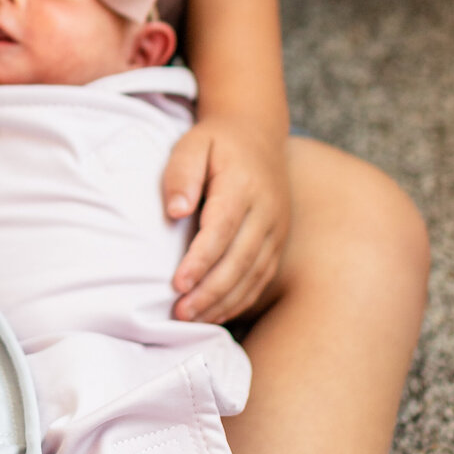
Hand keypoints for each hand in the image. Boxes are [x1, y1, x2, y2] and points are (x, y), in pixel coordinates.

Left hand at [163, 116, 289, 324]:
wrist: (257, 133)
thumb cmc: (215, 142)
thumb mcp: (192, 144)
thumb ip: (182, 174)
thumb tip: (175, 212)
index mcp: (242, 185)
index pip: (222, 229)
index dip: (200, 260)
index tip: (177, 283)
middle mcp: (266, 210)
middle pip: (240, 259)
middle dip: (210, 291)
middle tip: (180, 312)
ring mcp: (276, 228)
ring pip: (253, 274)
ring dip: (223, 301)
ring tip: (192, 319)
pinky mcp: (278, 241)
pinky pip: (261, 277)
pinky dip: (240, 299)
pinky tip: (217, 313)